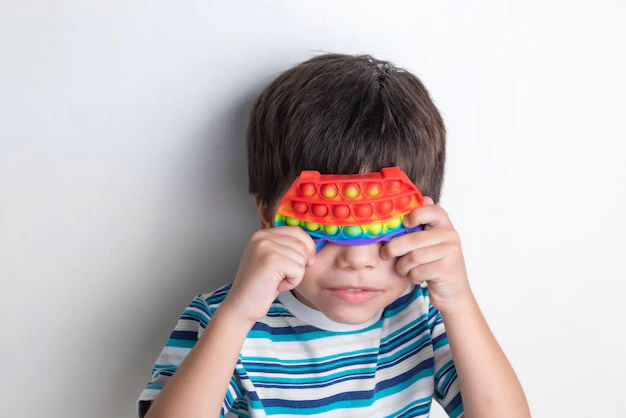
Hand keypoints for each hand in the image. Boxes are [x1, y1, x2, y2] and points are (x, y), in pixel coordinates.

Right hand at [222, 226, 316, 325]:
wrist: (241, 305)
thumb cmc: (260, 286)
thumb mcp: (272, 259)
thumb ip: (286, 247)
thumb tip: (311, 245)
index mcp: (262, 234)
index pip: (296, 231)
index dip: (307, 247)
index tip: (306, 262)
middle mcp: (262, 237)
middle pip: (301, 244)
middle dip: (299, 264)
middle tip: (282, 276)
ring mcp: (265, 248)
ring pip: (301, 258)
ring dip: (295, 275)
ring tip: (277, 281)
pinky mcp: (271, 262)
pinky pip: (298, 270)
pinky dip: (292, 282)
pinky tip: (277, 286)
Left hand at [380, 196, 471, 313]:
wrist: (453, 292)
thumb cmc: (435, 265)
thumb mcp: (429, 243)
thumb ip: (420, 226)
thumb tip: (414, 200)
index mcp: (445, 225)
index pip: (432, 210)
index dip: (415, 214)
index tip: (404, 224)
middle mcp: (450, 235)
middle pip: (412, 239)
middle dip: (394, 248)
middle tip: (385, 254)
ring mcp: (450, 252)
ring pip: (412, 257)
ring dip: (402, 266)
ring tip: (404, 269)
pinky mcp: (446, 270)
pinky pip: (417, 271)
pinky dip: (412, 277)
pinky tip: (417, 277)